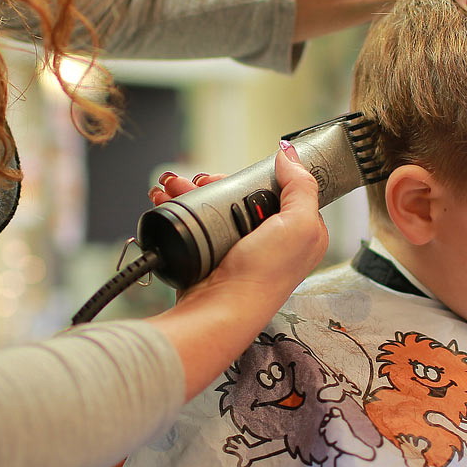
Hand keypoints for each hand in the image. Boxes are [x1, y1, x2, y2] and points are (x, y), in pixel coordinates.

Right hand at [150, 143, 327, 400]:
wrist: (220, 311)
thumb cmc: (263, 277)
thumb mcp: (299, 225)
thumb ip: (301, 187)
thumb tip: (289, 155)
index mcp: (300, 232)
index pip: (281, 189)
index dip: (257, 177)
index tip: (235, 175)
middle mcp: (271, 239)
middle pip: (242, 194)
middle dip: (214, 182)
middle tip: (198, 181)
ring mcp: (240, 247)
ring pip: (215, 204)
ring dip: (190, 191)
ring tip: (172, 187)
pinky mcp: (213, 253)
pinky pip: (195, 222)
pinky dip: (179, 207)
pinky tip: (166, 200)